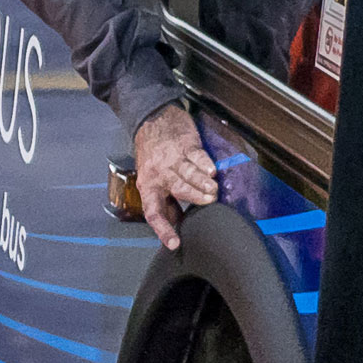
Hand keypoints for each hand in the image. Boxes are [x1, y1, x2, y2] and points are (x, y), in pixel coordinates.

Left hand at [131, 103, 218, 250]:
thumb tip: (175, 224)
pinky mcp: (185, 145)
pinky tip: (211, 171)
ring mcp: (172, 158)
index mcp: (149, 186)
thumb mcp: (151, 179)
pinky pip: (196, 156)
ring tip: (213, 190)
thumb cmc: (153, 154)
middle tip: (210, 202)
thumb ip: (164, 201)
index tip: (175, 243)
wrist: (151, 119)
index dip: (163, 229)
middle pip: (178, 189)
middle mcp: (159, 174)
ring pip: (188, 173)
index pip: (153, 213)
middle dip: (194, 197)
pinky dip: (204, 164)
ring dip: (202, 183)